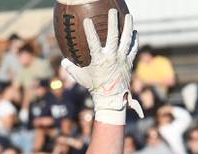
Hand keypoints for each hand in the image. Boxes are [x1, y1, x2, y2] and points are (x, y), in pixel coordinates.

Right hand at [61, 9, 142, 124]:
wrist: (111, 99)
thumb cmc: (95, 88)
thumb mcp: (82, 78)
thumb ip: (72, 68)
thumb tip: (63, 61)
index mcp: (99, 60)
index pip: (93, 42)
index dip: (90, 31)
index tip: (87, 20)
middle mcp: (112, 58)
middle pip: (113, 36)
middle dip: (113, 22)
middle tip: (112, 10)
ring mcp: (122, 59)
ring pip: (126, 40)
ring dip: (128, 26)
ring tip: (128, 15)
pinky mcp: (129, 62)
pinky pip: (133, 49)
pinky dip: (134, 40)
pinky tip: (134, 32)